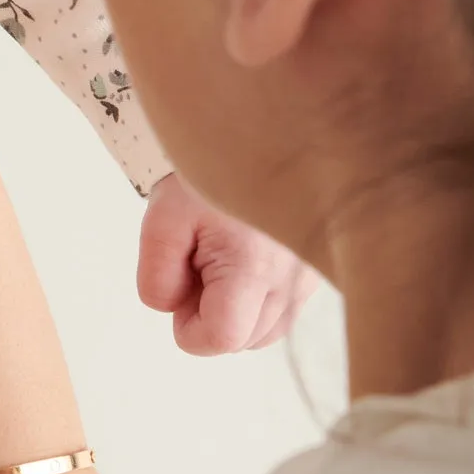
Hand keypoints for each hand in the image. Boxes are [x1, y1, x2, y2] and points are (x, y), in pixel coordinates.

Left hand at [137, 171, 317, 354]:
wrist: (257, 133)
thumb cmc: (204, 176)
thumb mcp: (162, 221)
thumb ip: (157, 276)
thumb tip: (173, 311)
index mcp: (252, 267)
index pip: (222, 338)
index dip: (188, 328)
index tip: (180, 287)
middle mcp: (291, 281)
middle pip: (243, 340)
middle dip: (209, 316)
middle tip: (198, 262)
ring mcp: (309, 279)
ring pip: (265, 332)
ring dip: (235, 312)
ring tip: (220, 258)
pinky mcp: (316, 273)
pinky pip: (284, 312)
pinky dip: (257, 301)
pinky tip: (243, 260)